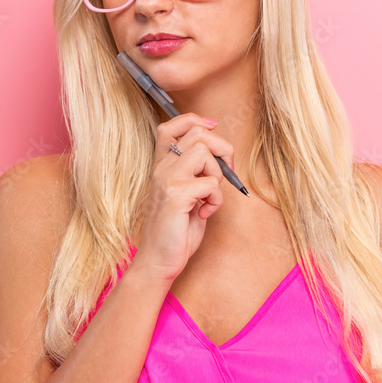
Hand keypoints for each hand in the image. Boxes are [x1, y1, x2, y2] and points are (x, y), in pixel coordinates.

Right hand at [133, 113, 233, 283]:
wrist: (158, 261)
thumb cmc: (175, 231)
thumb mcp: (187, 195)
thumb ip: (197, 174)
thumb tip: (221, 156)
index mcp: (161, 166)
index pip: (171, 125)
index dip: (195, 121)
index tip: (212, 129)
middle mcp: (161, 169)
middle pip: (197, 133)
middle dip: (221, 149)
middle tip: (223, 175)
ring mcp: (166, 180)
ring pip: (204, 152)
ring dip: (218, 174)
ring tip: (210, 197)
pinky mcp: (175, 196)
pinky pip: (211, 183)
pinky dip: (217, 200)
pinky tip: (205, 213)